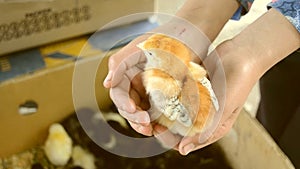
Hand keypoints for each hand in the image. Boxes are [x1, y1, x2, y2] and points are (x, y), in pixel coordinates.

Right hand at [103, 35, 153, 135]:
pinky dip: (154, 122)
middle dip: (133, 116)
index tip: (132, 108)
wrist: (188, 40)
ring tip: (150, 130)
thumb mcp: (140, 47)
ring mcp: (145, 92)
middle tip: (145, 122)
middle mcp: (133, 83)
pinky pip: (152, 113)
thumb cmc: (163, 39)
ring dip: (141, 123)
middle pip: (126, 106)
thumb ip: (120, 63)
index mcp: (125, 72)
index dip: (123, 102)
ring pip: (138, 112)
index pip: (118, 92)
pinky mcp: (158, 98)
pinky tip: (159, 128)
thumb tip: (106, 84)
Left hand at [155, 8, 299, 154]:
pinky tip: (158, 89)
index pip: (186, 141)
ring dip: (162, 109)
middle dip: (162, 124)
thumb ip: (207, 129)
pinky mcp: (192, 87)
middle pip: (177, 127)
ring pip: (174, 110)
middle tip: (150, 116)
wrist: (242, 53)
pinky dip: (167, 93)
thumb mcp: (224, 109)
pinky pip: (177, 94)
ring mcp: (196, 101)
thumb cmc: (239, 83)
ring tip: (151, 104)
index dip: (169, 139)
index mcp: (212, 127)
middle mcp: (203, 116)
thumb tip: (183, 150)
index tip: (158, 130)